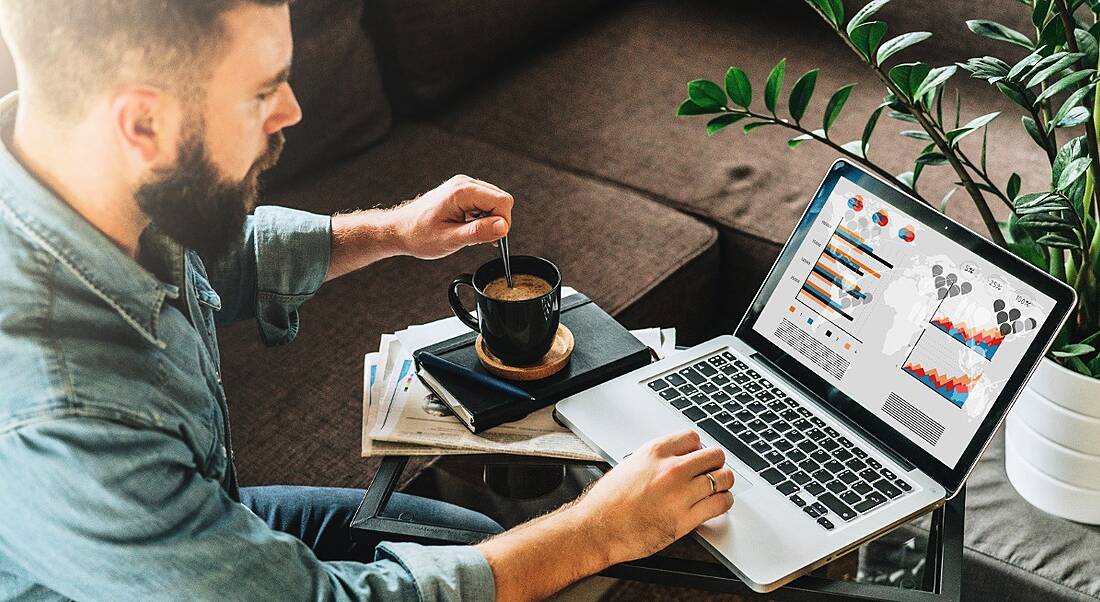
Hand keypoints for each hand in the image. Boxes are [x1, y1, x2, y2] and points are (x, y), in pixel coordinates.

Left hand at [390, 174, 513, 259]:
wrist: (398, 230)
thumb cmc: (418, 234)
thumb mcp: (450, 239)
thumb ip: (478, 232)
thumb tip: (503, 227)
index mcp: (462, 192)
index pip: (502, 201)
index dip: (502, 223)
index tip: (491, 239)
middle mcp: (464, 183)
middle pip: (501, 200)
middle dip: (496, 222)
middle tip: (479, 239)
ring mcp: (463, 186)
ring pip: (494, 202)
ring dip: (488, 221)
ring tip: (469, 234)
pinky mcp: (462, 192)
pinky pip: (484, 203)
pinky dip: (482, 218)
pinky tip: (468, 228)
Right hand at [574, 431, 734, 563]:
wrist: (597, 529)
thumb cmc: (607, 502)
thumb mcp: (630, 466)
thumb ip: (656, 460)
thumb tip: (675, 459)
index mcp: (654, 452)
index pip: (693, 438)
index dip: (698, 449)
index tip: (698, 457)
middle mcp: (670, 469)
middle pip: (714, 456)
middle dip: (716, 464)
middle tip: (713, 472)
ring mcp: (680, 493)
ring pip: (723, 478)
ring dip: (724, 483)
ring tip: (720, 488)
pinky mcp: (686, 519)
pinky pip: (720, 504)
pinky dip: (724, 503)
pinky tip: (719, 504)